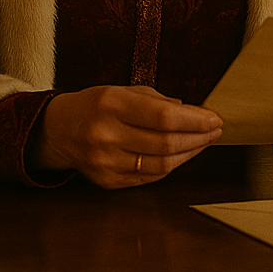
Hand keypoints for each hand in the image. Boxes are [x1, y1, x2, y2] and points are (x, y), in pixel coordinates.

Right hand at [31, 86, 221, 188]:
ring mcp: (105, 162)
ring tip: (203, 142)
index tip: (214, 119)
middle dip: (198, 138)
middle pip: (166, 143)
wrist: (57, 130)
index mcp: (110, 104)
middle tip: (215, 131)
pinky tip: (181, 155)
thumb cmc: (94, 105)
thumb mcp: (121, 90)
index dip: (195, 120)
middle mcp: (106, 134)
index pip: (163, 116)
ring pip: (162, 164)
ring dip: (189, 154)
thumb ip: (157, 100)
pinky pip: (150, 176)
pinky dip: (171, 166)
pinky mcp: (107, 181)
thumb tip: (193, 112)